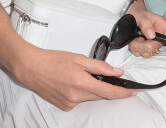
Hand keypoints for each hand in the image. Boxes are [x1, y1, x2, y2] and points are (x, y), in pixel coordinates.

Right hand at [10, 44, 136, 110]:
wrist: (32, 68)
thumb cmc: (53, 60)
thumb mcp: (79, 58)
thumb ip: (100, 66)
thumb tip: (116, 72)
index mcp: (82, 82)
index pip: (109, 92)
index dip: (123, 93)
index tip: (133, 91)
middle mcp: (76, 96)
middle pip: (100, 95)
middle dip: (107, 87)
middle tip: (108, 77)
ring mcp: (70, 103)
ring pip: (90, 97)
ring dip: (92, 88)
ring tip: (78, 74)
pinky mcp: (64, 106)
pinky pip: (80, 99)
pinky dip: (81, 91)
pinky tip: (71, 82)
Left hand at [126, 0, 165, 61]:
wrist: (132, 16)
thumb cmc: (138, 14)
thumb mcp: (141, 16)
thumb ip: (145, 24)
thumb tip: (151, 36)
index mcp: (162, 26)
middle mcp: (159, 36)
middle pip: (155, 47)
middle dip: (144, 45)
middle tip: (137, 37)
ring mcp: (152, 43)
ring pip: (147, 53)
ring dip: (138, 47)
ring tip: (135, 37)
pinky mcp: (145, 47)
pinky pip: (140, 54)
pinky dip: (135, 49)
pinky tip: (134, 40)